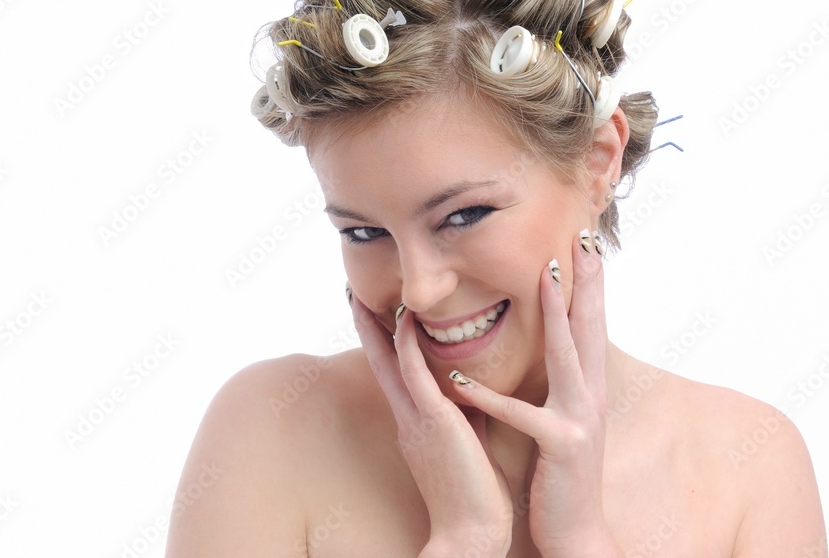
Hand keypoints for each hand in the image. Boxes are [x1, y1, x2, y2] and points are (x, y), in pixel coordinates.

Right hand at [350, 291, 513, 555]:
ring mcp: (416, 418)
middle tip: (352, 295)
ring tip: (363, 295)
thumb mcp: (469, 442)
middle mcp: (408, 417)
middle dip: (366, 329)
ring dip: (375, 327)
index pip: (395, 374)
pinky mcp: (432, 420)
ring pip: (388, 362)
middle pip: (379, 363)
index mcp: (416, 423)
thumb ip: (467, 412)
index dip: (383, 343)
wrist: (472, 534)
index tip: (377, 315)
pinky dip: (405, 343)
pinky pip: (413, 373)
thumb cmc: (476, 496)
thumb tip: (474, 387)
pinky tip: (404, 318)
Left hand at [448, 229, 617, 554]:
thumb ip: (558, 382)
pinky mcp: (562, 446)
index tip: (585, 244)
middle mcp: (591, 397)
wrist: (576, 532)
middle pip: (590, 327)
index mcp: (587, 388)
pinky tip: (460, 378)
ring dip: (559, 312)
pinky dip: (490, 396)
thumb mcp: (562, 418)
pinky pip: (523, 415)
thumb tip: (550, 346)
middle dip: (587, 281)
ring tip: (546, 275)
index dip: (590, 284)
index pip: (589, 325)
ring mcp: (580, 420)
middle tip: (584, 238)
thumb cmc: (560, 472)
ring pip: (570, 356)